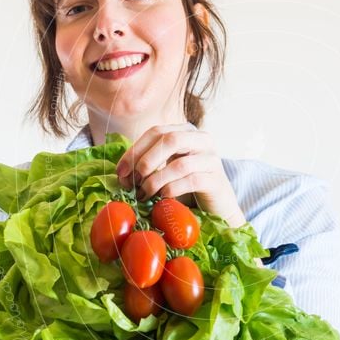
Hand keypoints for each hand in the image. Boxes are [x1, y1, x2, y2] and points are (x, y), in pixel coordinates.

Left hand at [116, 123, 247, 227]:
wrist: (218, 208)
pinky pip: (190, 181)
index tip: (121, 171)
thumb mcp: (167, 168)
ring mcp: (211, 159)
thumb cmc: (188, 188)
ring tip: (144, 194)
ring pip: (179, 164)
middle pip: (169, 140)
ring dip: (156, 180)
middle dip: (146, 161)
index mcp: (187, 132)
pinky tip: (162, 198)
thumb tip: (122, 173)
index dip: (135, 150)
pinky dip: (171, 190)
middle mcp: (202, 140)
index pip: (157, 131)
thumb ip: (149, 163)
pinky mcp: (216, 180)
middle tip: (133, 181)